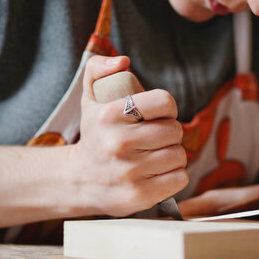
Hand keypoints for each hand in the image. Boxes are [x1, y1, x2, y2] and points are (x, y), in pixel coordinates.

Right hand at [68, 55, 187, 216]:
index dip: (167, 108)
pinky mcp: (139, 196)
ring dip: (172, 154)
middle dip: (169, 133)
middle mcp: (119, 144)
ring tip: (155, 155)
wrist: (78, 180)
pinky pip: (180, 178)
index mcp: (110, 115)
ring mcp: (129, 172)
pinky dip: (174, 175)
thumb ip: (98, 68)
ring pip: (179, 155)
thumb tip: (123, 62)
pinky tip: (157, 172)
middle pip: (175, 130)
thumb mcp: (89, 98)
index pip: (165, 102)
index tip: (159, 115)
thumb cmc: (93, 135)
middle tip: (156, 137)